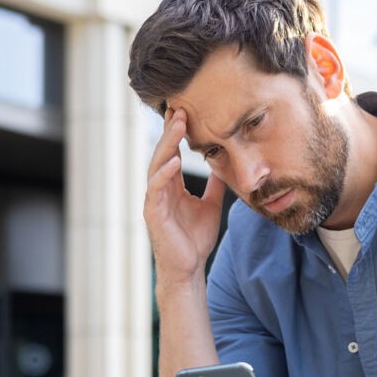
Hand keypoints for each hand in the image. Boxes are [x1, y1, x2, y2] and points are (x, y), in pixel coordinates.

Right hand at [144, 108, 226, 285]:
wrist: (190, 268)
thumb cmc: (196, 239)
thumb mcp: (211, 205)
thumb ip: (214, 186)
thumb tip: (223, 165)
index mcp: (172, 186)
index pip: (173, 152)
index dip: (178, 133)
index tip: (187, 110)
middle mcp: (161, 189)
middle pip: (163, 153)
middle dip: (171, 130)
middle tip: (180, 108)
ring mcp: (155, 200)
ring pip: (157, 165)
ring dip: (167, 144)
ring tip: (178, 125)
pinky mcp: (153, 213)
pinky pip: (156, 189)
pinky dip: (164, 174)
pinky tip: (175, 161)